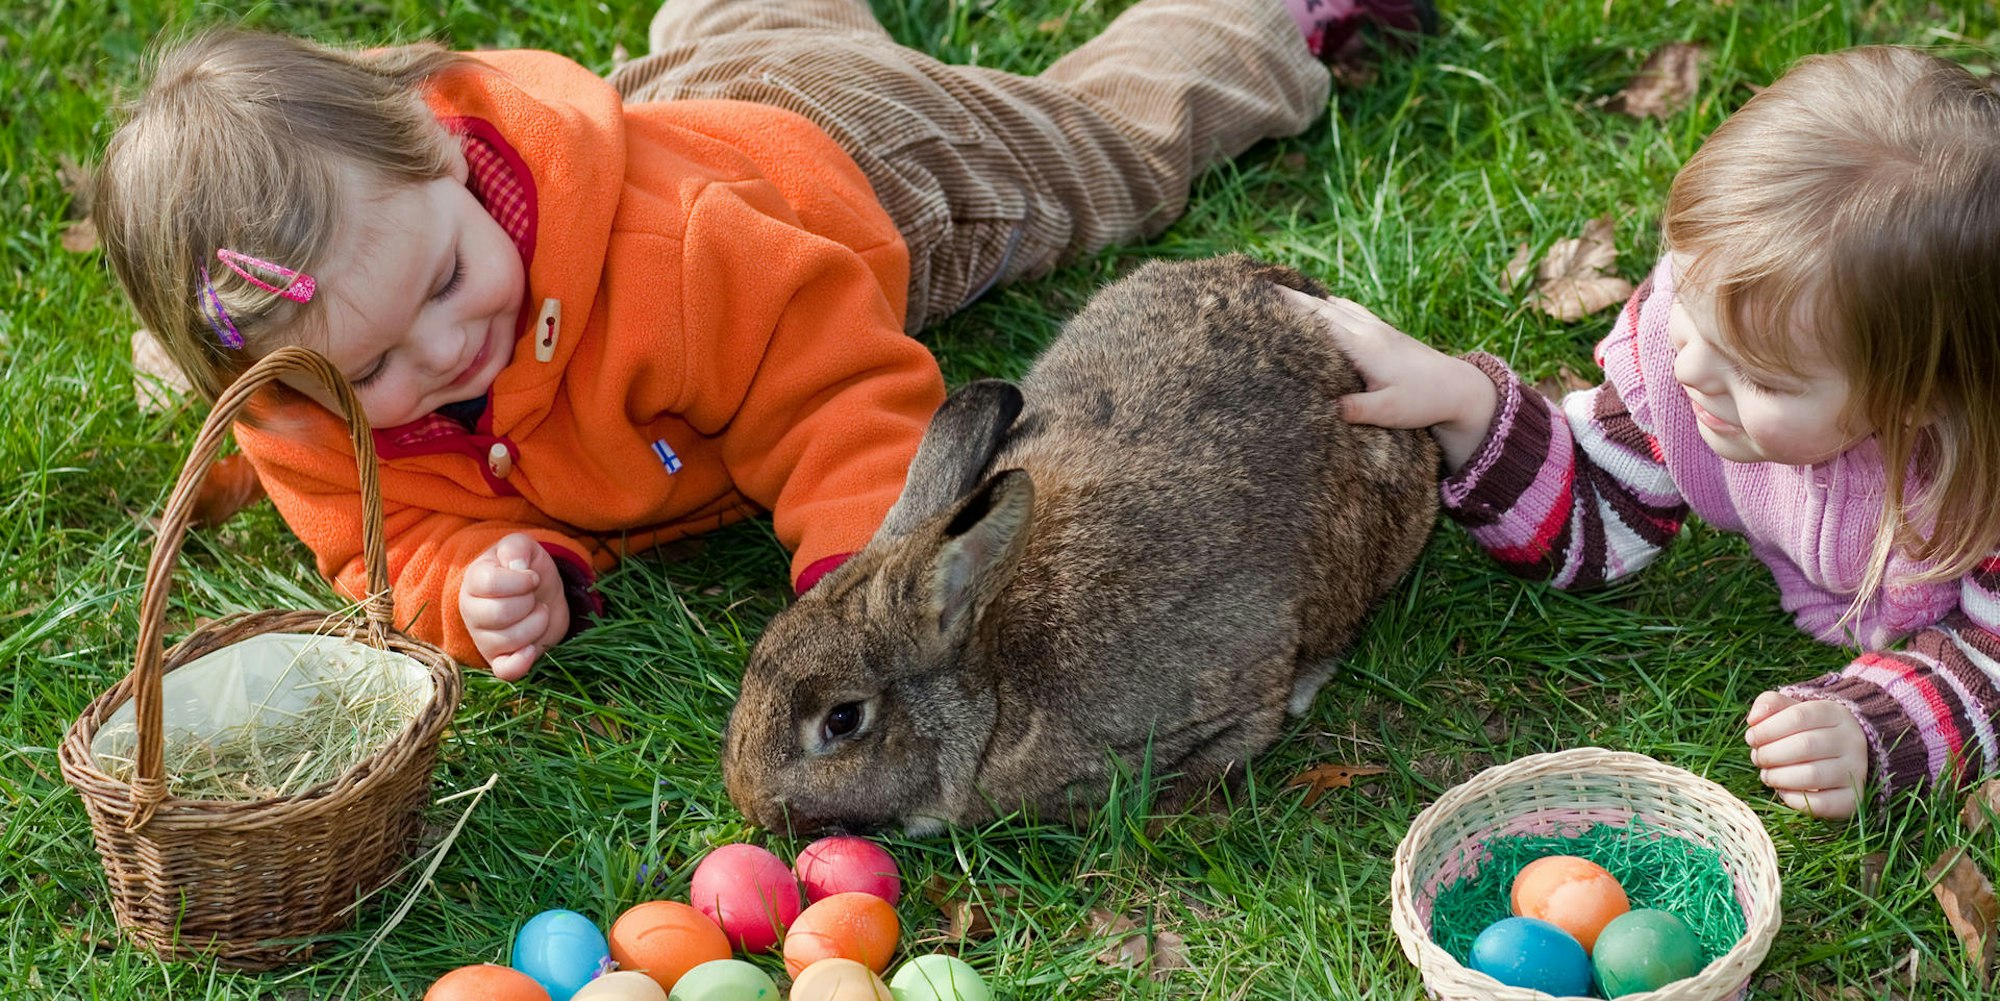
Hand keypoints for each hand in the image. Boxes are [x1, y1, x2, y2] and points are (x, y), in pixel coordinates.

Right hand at [458, 533, 569, 680]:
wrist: (541, 592)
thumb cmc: (527, 568)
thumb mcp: (522, 546)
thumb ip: (516, 546)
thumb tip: (517, 566)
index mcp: (473, 581)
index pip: (489, 583)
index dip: (519, 580)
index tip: (532, 576)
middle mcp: (472, 612)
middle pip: (499, 613)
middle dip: (529, 602)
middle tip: (534, 596)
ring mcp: (484, 639)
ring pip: (510, 640)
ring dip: (537, 623)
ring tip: (539, 612)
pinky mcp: (500, 659)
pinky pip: (504, 671)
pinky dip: (520, 663)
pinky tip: (532, 649)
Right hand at [1274, 285, 1498, 470]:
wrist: (1458, 388)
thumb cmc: (1423, 401)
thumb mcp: (1388, 411)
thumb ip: (1357, 409)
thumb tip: (1324, 409)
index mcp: (1363, 346)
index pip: (1319, 320)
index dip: (1289, 306)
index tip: (1260, 294)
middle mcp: (1367, 330)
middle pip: (1320, 307)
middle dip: (1289, 296)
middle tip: (1256, 285)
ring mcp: (1375, 328)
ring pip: (1333, 306)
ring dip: (1307, 298)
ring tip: (1279, 291)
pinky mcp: (1382, 332)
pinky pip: (1348, 310)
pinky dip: (1327, 304)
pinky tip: (1320, 303)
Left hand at [1745, 691, 1869, 819]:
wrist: (1840, 757)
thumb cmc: (1806, 730)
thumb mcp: (1791, 710)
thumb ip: (1770, 704)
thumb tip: (1754, 719)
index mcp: (1835, 714)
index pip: (1798, 716)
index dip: (1767, 729)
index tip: (1751, 738)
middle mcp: (1852, 741)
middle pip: (1804, 746)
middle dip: (1770, 754)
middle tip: (1757, 758)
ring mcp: (1856, 771)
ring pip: (1812, 776)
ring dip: (1778, 777)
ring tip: (1766, 775)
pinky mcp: (1853, 799)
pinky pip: (1821, 804)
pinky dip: (1794, 800)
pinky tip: (1782, 791)